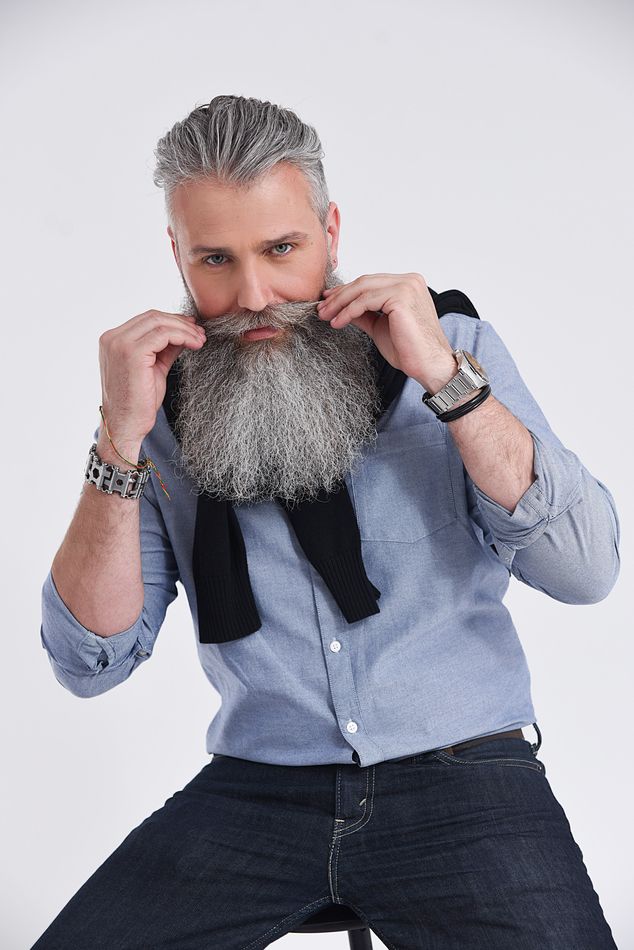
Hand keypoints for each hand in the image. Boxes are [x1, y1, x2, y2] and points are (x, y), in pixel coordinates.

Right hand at [98, 309, 205, 444]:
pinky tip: (194, 345)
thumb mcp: (154, 368)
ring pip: (159, 322)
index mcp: (113, 340)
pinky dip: (182, 336)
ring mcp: (119, 343)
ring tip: (200, 340)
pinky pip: (163, 334)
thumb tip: (184, 332)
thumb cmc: (139, 402)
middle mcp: (112, 338)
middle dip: (180, 323)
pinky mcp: (132, 352)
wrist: (126, 426)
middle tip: (200, 333)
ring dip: (184, 329)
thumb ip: (164, 349)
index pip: (146, 320)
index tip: (192, 329)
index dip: (172, 321)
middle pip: (152, 316)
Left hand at [316, 272, 456, 390]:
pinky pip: (366, 301)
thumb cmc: (409, 350)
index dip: (346, 291)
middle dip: (339, 296)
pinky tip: (338, 322)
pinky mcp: (401, 297)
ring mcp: (407, 286)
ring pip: (362, 289)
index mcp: (407, 284)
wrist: (429, 365)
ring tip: (325, 317)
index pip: (370, 282)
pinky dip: (348, 311)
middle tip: (321, 309)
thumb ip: (364, 314)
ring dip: (340, 303)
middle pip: (364, 282)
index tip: (328, 301)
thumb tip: (343, 308)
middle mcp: (409, 280)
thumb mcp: (379, 326)